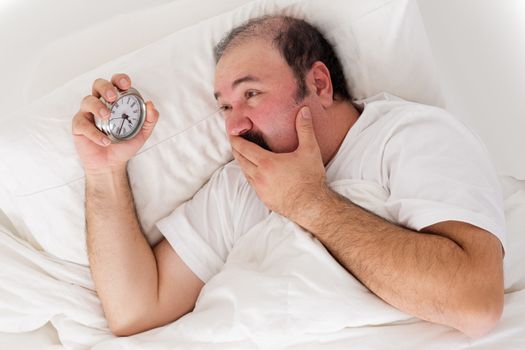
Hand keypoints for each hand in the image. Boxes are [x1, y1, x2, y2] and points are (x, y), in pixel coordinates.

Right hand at [71, 73, 158, 174]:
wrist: (111, 165)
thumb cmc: (124, 145)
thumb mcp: (142, 134)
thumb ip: (150, 120)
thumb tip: (151, 105)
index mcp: (115, 101)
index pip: (115, 83)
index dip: (119, 79)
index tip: (126, 85)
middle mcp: (100, 103)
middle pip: (98, 84)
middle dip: (106, 87)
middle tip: (113, 97)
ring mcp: (88, 114)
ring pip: (87, 100)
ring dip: (97, 106)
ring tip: (107, 116)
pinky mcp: (79, 127)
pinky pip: (82, 124)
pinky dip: (94, 133)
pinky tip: (105, 141)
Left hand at [230, 106, 326, 220]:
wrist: (311, 206)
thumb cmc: (310, 178)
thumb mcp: (310, 150)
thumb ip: (305, 129)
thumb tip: (303, 110)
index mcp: (266, 163)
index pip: (244, 148)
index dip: (235, 139)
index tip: (231, 132)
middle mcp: (259, 176)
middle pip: (240, 160)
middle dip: (236, 149)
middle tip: (234, 141)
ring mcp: (260, 189)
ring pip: (245, 173)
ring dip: (242, 163)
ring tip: (242, 155)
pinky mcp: (264, 199)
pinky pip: (252, 184)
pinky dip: (250, 175)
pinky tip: (254, 173)